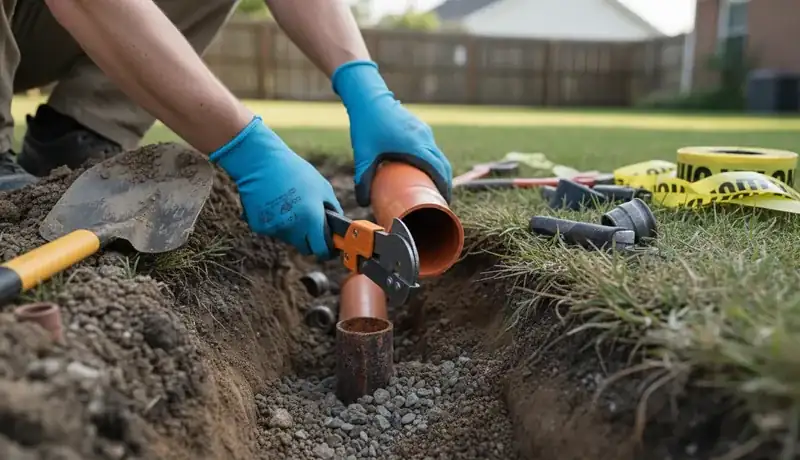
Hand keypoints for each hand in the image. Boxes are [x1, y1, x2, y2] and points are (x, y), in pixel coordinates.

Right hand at [210, 116, 342, 259]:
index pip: (320, 250)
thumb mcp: (322, 187)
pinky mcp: (259, 226)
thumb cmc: (295, 171)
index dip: (326, 250)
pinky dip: (276, 222)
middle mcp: (292, 228)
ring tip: (289, 204)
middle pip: (304, 248)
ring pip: (289, 238)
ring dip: (292, 229)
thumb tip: (338, 226)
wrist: (260, 162)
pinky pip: (274, 230)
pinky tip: (275, 204)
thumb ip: (333, 209)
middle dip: (309, 240)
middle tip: (309, 222)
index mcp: (311, 218)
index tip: (328, 246)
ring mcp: (274, 228)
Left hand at [332, 60, 452, 206]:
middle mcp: (424, 137)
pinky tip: (425, 170)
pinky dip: (434, 161)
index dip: (443, 186)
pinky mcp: (419, 127)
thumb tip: (362, 203)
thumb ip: (362, 180)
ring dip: (440, 171)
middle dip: (445, 182)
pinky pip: (432, 147)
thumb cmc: (366, 125)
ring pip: (438, 155)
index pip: (438, 169)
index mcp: (416, 145)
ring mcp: (423, 131)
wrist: (368, 96)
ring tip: (435, 188)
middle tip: (440, 200)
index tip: (443, 201)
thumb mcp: (363, 156)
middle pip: (443, 164)